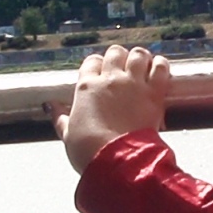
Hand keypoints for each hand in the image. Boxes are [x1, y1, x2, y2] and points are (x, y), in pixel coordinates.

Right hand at [54, 44, 170, 173]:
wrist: (115, 159)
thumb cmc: (90, 150)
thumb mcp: (68, 134)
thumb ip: (60, 117)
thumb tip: (51, 107)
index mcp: (87, 87)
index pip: (92, 61)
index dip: (97, 65)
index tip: (100, 73)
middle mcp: (110, 79)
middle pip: (116, 52)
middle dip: (119, 57)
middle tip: (122, 69)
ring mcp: (133, 84)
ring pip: (138, 54)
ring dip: (140, 58)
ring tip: (141, 66)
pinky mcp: (154, 93)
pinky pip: (161, 67)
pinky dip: (160, 65)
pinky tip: (158, 68)